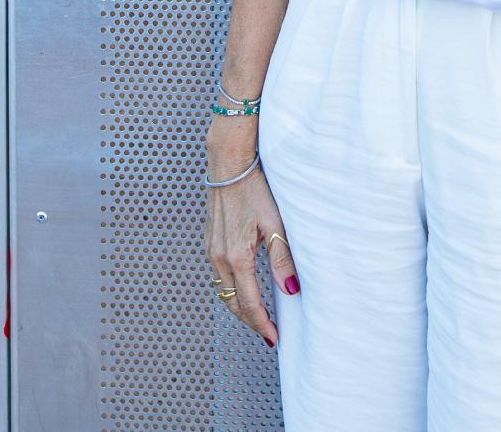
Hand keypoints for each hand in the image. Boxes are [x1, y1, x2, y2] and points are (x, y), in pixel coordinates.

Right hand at [203, 152, 300, 347]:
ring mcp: (211, 249)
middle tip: (267, 332)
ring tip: (257, 314)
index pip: (249, 303)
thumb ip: (282, 258)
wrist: (229, 163)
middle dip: (250, 320)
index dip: (261, 324)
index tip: (273, 338)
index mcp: (237, 256)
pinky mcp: (210, 240)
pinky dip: (231, 286)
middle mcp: (219, 257)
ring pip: (223, 289)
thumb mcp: (275, 222)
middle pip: (232, 302)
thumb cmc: (254, 188)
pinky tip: (243, 284)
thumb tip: (290, 290)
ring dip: (239, 305)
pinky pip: (218, 273)